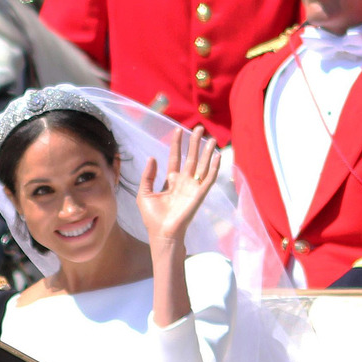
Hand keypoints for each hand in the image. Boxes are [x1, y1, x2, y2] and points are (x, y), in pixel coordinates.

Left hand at [136, 126, 219, 241]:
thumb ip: (148, 176)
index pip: (175, 158)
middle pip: (190, 158)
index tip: (178, 130)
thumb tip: (152, 157)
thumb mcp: (144, 193)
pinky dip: (214, 167)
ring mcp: (192, 187)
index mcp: (170, 181)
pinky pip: (209, 178)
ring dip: (206, 152)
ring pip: (201, 165)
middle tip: (197, 128)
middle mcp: (183, 182)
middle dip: (194, 143)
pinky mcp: (199, 194)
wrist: (162, 233)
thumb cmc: (152, 217)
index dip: (177, 144)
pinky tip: (217, 156)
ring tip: (211, 138)